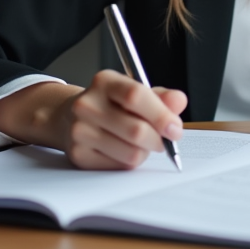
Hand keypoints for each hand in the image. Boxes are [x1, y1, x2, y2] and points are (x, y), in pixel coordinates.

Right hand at [0, 70, 185, 169]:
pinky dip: (129, 161)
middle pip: (136, 130)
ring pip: (131, 153)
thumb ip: (160, 97)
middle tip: (164, 140)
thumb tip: (179, 101)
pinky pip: (119, 166)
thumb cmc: (110, 104)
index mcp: (104, 82)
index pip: (136, 96)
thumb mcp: (133, 92)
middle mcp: (87, 104)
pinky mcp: (78, 155)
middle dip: (158, 140)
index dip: (161, 115)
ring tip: (140, 143)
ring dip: (145, 152)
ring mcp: (80, 130)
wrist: (70, 117)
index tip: (175, 128)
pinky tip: (122, 150)